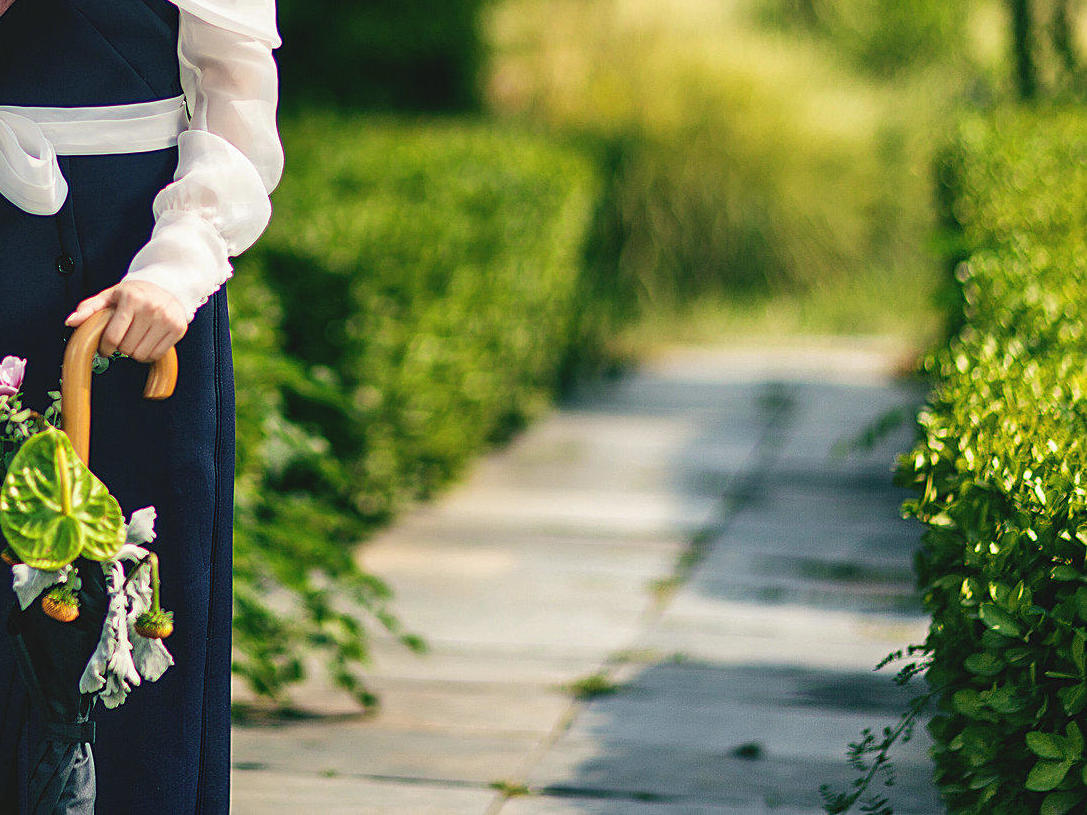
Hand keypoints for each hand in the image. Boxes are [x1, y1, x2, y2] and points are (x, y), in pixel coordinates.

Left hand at [65, 280, 187, 362]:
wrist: (168, 286)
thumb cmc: (135, 293)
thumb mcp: (111, 296)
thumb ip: (89, 308)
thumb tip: (70, 321)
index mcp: (132, 299)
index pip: (113, 337)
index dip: (105, 348)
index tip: (106, 348)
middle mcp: (152, 309)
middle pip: (127, 348)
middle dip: (121, 348)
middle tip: (123, 339)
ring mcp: (167, 319)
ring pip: (142, 354)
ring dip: (135, 352)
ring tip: (135, 340)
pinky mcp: (178, 329)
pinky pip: (158, 354)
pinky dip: (149, 354)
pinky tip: (147, 343)